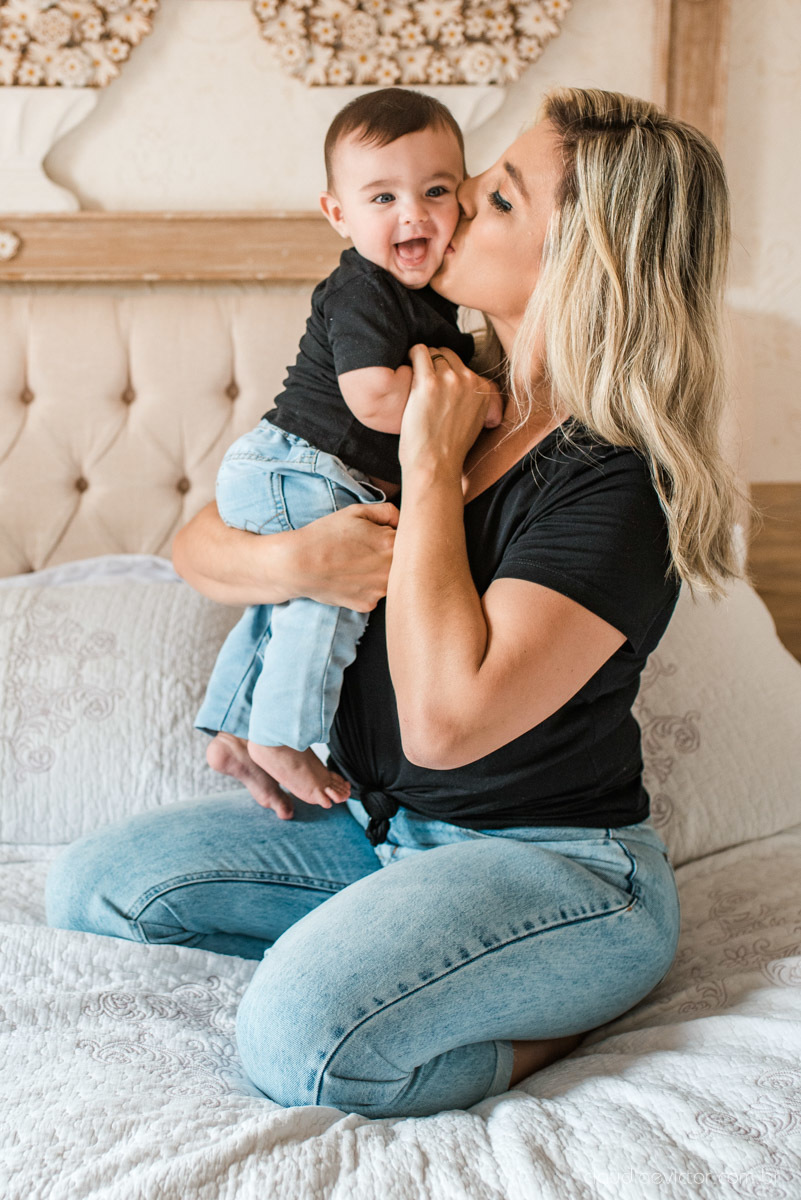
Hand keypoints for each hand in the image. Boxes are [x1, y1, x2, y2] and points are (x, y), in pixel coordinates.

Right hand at [292, 501, 398, 611]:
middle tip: (367, 550)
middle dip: (391, 555)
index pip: (411, 539)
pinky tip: (351, 577)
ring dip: (381, 572)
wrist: (298, 564)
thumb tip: (403, 520)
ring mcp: (380, 590)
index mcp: (391, 543)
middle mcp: (391, 570)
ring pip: (391, 579)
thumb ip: (388, 512)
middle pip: (405, 562)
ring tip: (356, 563)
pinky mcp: (367, 604)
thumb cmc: (325, 535)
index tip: (381, 535)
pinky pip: (375, 594)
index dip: (396, 535)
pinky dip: (367, 586)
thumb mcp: (356, 512)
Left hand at [400, 345, 504, 478]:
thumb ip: (473, 401)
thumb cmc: (448, 449)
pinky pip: (419, 352)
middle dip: (435, 363)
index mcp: (483, 390)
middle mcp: (469, 381)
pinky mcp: (428, 383)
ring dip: (421, 361)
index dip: (447, 371)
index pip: (463, 365)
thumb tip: (463, 389)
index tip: (437, 379)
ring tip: (412, 374)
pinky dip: (411, 356)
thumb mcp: (474, 422)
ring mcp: (449, 380)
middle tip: (422, 376)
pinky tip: (404, 365)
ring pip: (433, 352)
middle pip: (448, 355)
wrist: (435, 464)